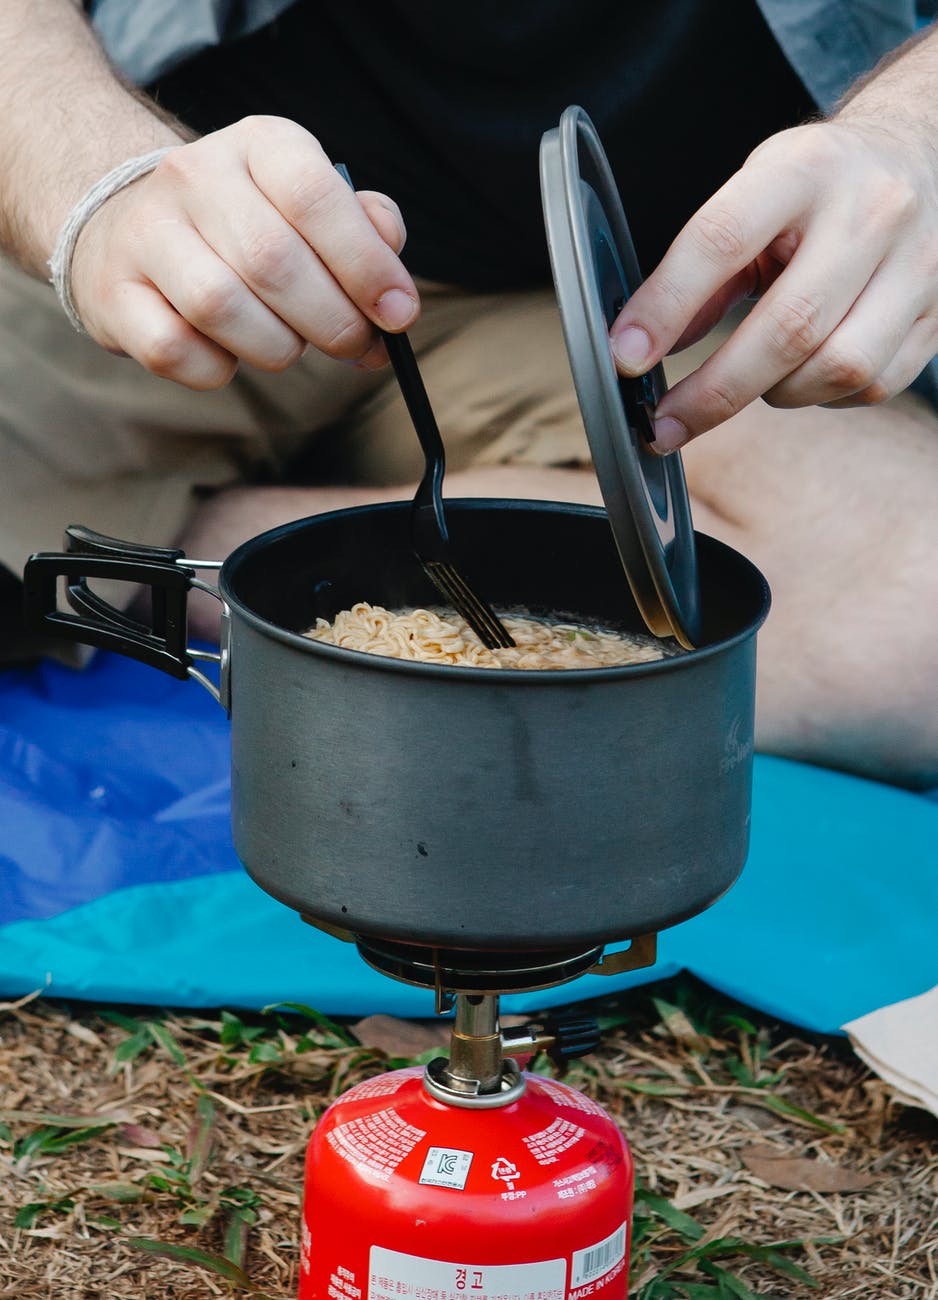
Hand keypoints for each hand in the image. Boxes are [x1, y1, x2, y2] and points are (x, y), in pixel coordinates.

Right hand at [69, 116, 416, 387]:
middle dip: (332, 322)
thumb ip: (363, 233)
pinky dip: (216, 370)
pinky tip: (227, 353)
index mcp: (259, 145)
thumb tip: (394, 290)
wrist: (131, 228)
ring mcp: (146, 233)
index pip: (315, 195)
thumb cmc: (247, 228)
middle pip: (273, 262)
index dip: (366, 264)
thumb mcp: (310, 207)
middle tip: (354, 346)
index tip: (399, 314)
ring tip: (287, 345)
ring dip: (276, 348)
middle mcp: (195, 176)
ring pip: (222, 309)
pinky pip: (176, 351)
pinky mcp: (113, 293)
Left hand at [609, 120, 937, 450]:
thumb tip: (641, 351)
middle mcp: (871, 211)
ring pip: (839, 367)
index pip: (721, 240)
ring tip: (752, 380)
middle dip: (715, 392)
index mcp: (803, 169)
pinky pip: (873, 385)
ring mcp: (917, 263)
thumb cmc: (815, 188)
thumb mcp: (751, 197)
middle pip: (789, 327)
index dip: (666, 307)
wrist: (920, 153)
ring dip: (779, 394)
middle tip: (665, 426)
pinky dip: (825, 397)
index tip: (624, 359)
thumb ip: (698, 271)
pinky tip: (804, 375)